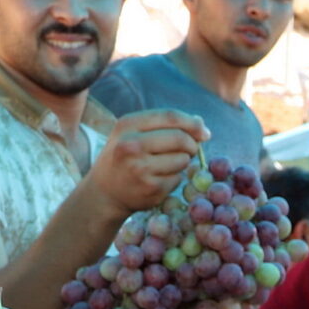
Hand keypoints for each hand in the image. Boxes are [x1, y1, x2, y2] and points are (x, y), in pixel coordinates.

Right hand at [79, 109, 209, 213]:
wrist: (105, 192)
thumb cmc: (123, 157)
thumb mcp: (133, 133)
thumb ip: (164, 125)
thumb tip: (200, 123)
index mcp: (127, 125)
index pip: (170, 116)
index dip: (192, 123)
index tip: (204, 132)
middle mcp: (131, 146)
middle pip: (180, 138)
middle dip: (192, 144)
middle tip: (190, 150)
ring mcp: (141, 169)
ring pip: (182, 160)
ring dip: (182, 162)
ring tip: (165, 165)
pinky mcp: (151, 189)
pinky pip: (178, 178)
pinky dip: (174, 178)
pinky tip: (158, 179)